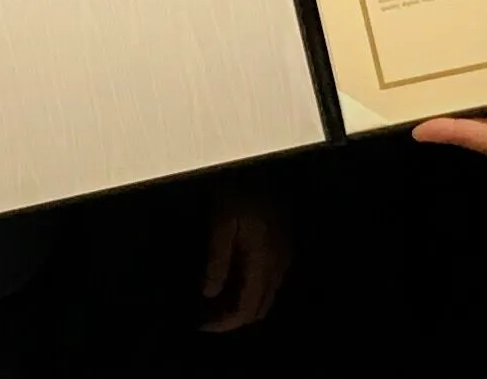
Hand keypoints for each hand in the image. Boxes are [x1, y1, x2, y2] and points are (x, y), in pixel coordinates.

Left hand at [197, 185, 291, 330]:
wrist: (265, 161)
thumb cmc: (240, 187)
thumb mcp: (221, 222)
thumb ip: (217, 260)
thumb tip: (209, 292)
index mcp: (263, 261)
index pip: (247, 308)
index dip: (225, 323)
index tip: (202, 324)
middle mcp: (279, 263)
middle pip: (260, 307)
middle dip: (233, 318)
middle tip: (206, 316)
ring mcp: (283, 254)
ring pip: (266, 295)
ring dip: (242, 303)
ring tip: (214, 300)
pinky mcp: (282, 243)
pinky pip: (268, 278)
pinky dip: (249, 287)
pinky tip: (231, 278)